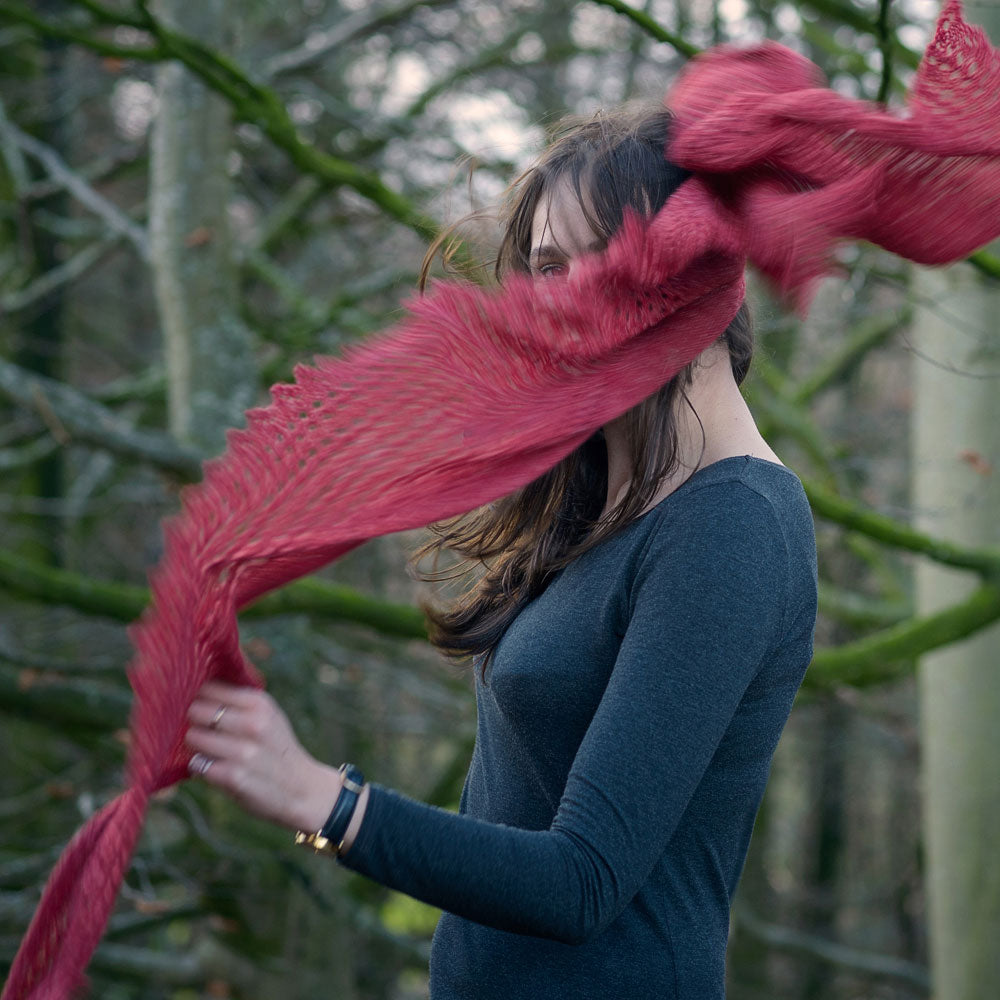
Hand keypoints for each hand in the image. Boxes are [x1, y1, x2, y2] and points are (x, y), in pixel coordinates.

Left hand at [184, 681, 341, 831]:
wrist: (301, 789)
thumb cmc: (276, 748)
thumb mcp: (268, 715)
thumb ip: (239, 702)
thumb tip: (198, 690)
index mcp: (260, 703)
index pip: (210, 688)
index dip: (200, 698)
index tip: (202, 706)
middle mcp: (254, 724)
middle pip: (197, 711)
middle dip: (194, 721)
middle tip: (202, 730)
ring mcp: (244, 752)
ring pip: (193, 737)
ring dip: (195, 745)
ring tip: (207, 750)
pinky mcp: (234, 777)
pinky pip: (198, 764)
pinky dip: (200, 767)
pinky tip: (212, 767)